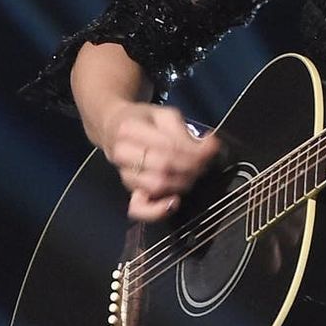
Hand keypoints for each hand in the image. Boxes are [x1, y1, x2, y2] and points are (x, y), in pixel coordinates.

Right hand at [100, 101, 220, 221]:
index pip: (168, 146)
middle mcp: (122, 154)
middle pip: (164, 167)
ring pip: (157, 185)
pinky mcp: (130, 191)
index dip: (194, 151)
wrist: (114, 129)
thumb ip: (184, 130)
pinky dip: (156, 211)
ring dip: (182, 183)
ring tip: (193, 174)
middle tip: (204, 162)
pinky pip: (139, 208)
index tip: (211, 149)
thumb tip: (209, 146)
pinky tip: (173, 203)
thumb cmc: (143, 121)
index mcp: (129, 130)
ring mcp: (125, 175)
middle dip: (191, 167)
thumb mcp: (163, 115)